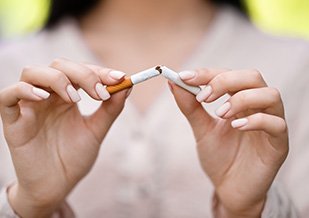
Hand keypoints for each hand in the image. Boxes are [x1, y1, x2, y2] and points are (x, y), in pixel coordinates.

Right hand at [0, 58, 128, 217]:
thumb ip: (110, 109)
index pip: (80, 70)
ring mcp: (29, 107)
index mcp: (67, 96)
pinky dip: (24, 90)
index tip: (119, 78)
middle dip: (83, 74)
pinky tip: (44, 98)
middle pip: (59, 66)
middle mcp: (48, 97)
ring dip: (57, 78)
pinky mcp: (13, 121)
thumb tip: (127, 86)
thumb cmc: (74, 158)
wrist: (57, 186)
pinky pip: (8, 96)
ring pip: (32, 72)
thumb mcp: (97, 131)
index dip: (99, 71)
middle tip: (100, 93)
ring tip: (75, 99)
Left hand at [170, 69, 287, 217]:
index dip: (207, 73)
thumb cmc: (219, 157)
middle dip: (225, 81)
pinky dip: (256, 120)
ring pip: (269, 95)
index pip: (228, 74)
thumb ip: (190, 107)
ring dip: (242, 99)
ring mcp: (270, 123)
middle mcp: (257, 107)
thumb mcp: (201, 130)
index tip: (185, 77)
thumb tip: (173, 83)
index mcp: (239, 101)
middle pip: (252, 77)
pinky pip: (276, 123)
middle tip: (204, 97)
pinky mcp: (278, 143)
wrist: (230, 189)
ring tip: (221, 114)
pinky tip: (236, 127)